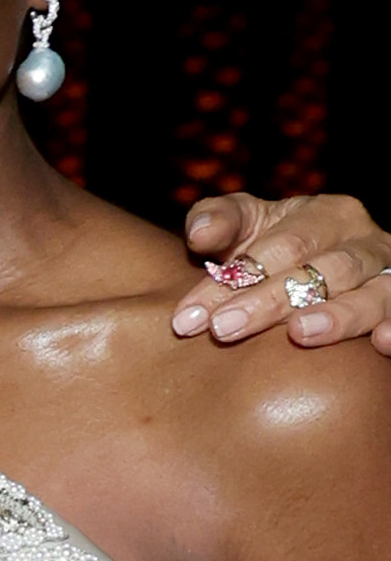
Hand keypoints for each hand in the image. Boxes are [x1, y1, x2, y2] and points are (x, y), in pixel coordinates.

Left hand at [178, 189, 390, 349]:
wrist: (319, 269)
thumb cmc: (274, 249)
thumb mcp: (246, 227)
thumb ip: (219, 221)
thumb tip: (200, 233)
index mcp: (329, 216)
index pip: (281, 246)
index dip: (233, 280)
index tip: (189, 316)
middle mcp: (367, 243)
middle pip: (324, 271)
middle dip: (271, 301)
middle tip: (224, 329)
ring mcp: (389, 278)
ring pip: (373, 295)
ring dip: (338, 315)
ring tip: (299, 333)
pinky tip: (379, 344)